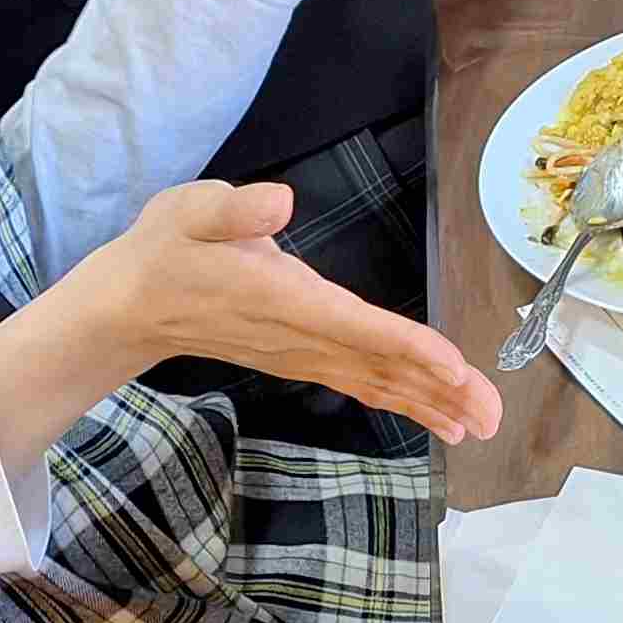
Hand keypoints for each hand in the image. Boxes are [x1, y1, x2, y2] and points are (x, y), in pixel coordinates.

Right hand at [84, 183, 503, 439]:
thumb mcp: (189, 211)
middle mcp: (298, 336)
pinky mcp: (299, 358)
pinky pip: (360, 381)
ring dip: (429, 401)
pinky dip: (401, 397)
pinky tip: (434, 412)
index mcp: (281, 298)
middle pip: (378, 366)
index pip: (353, 325)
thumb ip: (234, 208)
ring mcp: (299, 354)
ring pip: (374, 381)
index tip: (454, 367)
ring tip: (480, 422)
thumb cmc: (165, 249)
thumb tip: (280, 201)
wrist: (128, 307)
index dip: (407, 345)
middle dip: (439, 389)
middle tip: (493, 414)